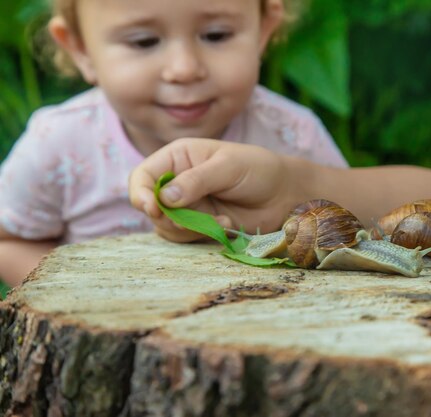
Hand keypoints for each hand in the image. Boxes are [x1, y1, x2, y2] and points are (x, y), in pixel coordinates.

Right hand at [128, 138, 303, 241]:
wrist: (284, 194)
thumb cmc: (258, 169)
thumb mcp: (228, 167)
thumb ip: (196, 181)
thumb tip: (164, 197)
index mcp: (178, 157)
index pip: (143, 176)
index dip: (141, 193)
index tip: (153, 209)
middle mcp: (177, 181)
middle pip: (150, 206)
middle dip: (168, 218)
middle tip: (193, 222)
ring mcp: (187, 205)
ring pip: (165, 226)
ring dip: (188, 229)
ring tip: (221, 220)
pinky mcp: (199, 225)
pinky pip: (185, 237)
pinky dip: (202, 236)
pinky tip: (226, 224)